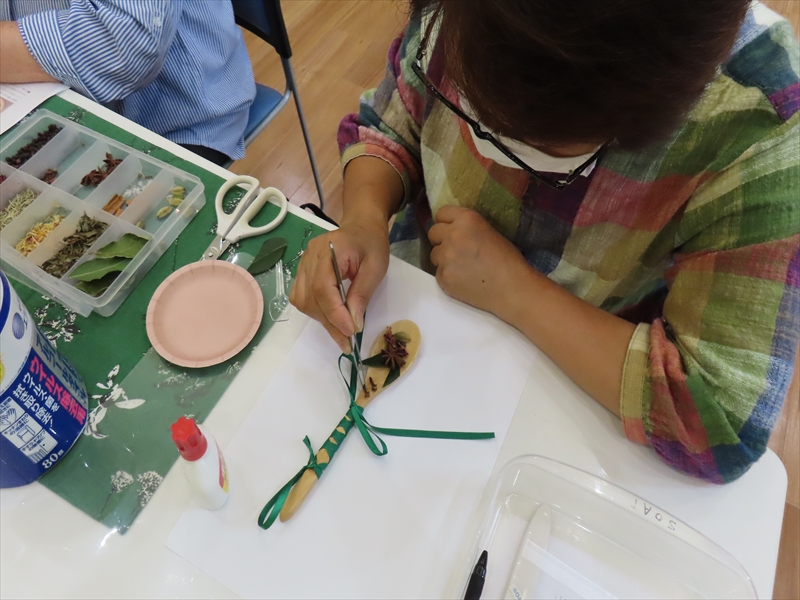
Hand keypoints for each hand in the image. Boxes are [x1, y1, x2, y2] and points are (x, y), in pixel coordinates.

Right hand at [290, 215, 389, 353]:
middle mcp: (310, 256)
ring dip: (321, 319)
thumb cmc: (372, 243)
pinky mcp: (302, 270)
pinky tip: (331, 317)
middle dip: (329, 322)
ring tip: (341, 332)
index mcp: (330, 250)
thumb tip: (353, 323)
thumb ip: (362, 293)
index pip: (323, 287)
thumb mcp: (376, 267)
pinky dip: (315, 311)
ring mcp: (303, 263)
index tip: (350, 331)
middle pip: (310, 297)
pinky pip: (301, 296)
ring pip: (302, 300)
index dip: (334, 313)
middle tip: (347, 341)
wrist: (361, 225)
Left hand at [428, 206, 527, 314]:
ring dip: (444, 259)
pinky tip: (463, 280)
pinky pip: (438, 273)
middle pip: (433, 233)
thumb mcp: (490, 232)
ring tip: (462, 267)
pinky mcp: (442, 277)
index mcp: (467, 219)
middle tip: (456, 250)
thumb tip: (453, 231)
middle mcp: (452, 235)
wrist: (511, 289)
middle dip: (441, 240)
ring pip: (434, 254)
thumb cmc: (508, 260)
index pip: (441, 213)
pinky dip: (448, 276)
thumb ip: (468, 228)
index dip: (446, 222)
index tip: (451, 230)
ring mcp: (445, 257)